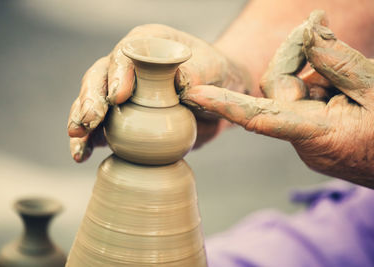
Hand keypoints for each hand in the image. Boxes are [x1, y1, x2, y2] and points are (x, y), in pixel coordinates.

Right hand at [67, 24, 249, 161]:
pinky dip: (90, 141)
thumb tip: (178, 85)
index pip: (125, 55)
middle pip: (98, 78)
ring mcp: (120, 93)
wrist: (217, 98)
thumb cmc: (215, 76)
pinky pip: (101, 127)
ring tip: (78, 144)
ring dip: (82, 124)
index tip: (119, 97)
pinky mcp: (121, 118)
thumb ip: (196, 74)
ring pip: (92, 103)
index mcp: (146, 45)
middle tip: (87, 122)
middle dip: (90, 100)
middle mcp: (126, 66)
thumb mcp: (212, 70)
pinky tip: (82, 154)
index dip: (118, 75)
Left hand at [181, 10, 373, 187]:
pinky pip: (305, 105)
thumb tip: (308, 35)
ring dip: (315, 73)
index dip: (224, 104)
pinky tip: (346, 88)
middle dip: (295, 58)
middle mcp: (303, 142)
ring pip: (292, 95)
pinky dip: (320, 87)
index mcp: (316, 135)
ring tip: (351, 77)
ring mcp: (308, 142)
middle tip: (319, 27)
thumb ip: (340, 63)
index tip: (193, 94)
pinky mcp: (315, 138)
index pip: (257, 117)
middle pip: (277, 90)